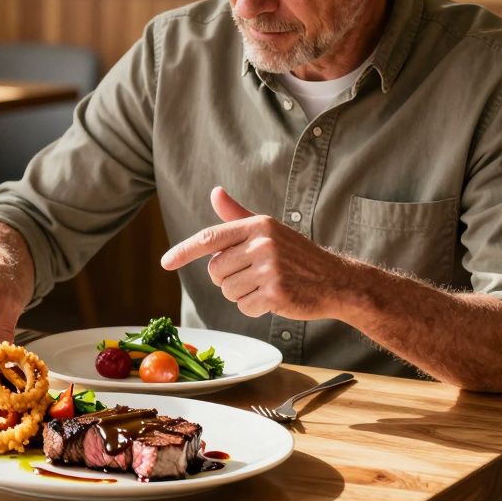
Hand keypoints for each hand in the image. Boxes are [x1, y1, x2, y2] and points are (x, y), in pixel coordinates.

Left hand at [160, 187, 353, 319]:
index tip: (165, 263)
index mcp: (257, 225)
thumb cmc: (297, 256)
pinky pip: (244, 306)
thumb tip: (215, 192)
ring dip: (242, 294)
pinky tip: (274, 298)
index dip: (183, 251)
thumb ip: (237, 216)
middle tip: (254, 275)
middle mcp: (262, 243)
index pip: (210, 238)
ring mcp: (270, 269)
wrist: (336, 281)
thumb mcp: (268, 230)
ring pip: (227, 291)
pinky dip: (255, 308)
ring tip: (266, 285)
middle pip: (215, 271)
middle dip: (228, 279)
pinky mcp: (277, 293)